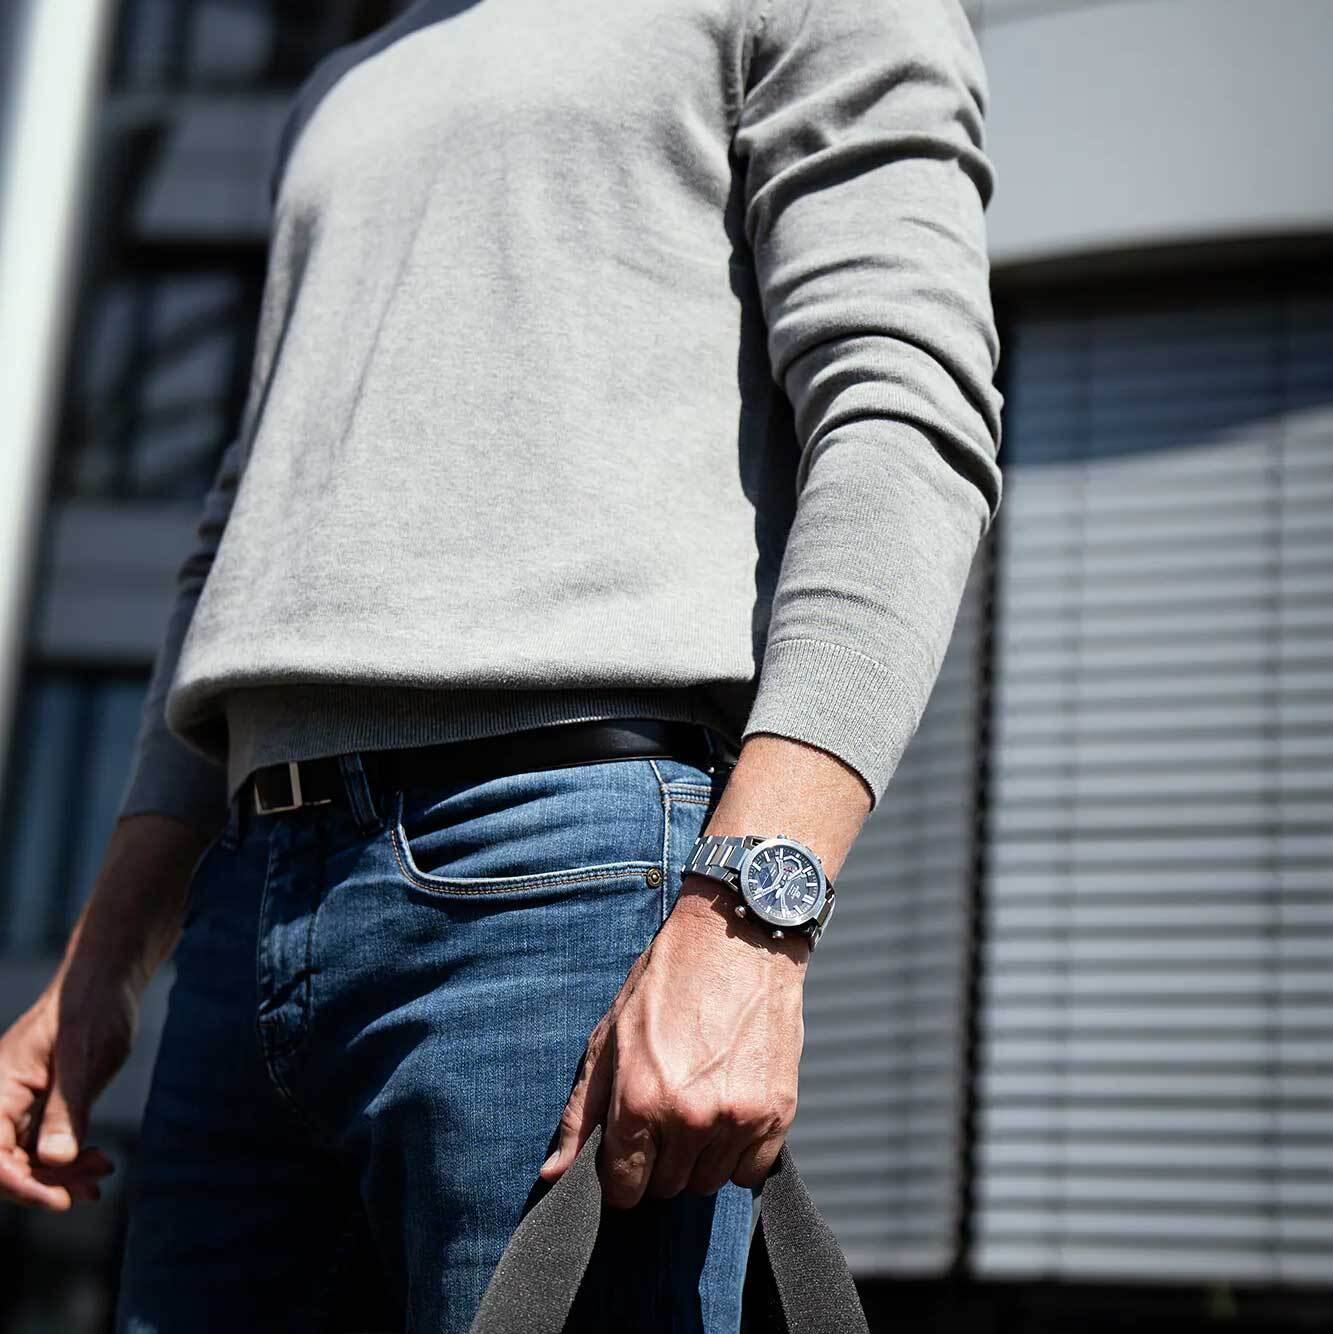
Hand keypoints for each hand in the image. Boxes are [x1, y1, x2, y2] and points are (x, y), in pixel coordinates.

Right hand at [0, 984, 127, 1208]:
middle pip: (7, 1164)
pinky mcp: (43, 1104)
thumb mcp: (83, 1056)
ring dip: (60, 1176)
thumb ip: (67, 1107)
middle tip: (91, 1190)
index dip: (21, 1185)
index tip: (59, 1202)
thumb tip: (54, 1160)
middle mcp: (1, 1100)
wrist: (107, 980)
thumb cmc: (92, 1007)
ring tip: (101, 1175)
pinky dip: (68, 1160)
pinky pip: (43, 1144)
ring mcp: (21, 1104)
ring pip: (27, 1159)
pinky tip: (98, 1162)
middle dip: (46, 1185)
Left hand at [539, 877, 806, 1207]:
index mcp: (639, 1099)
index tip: (628, 1150)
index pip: (624, 1188)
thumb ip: (581, 1113)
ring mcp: (737, 1118)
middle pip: (666, 1188)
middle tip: (664, 1110)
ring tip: (697, 1104)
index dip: (621, 1173)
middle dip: (658, 1160)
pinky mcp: (777, 1113)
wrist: (736, 941)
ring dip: (698, 1158)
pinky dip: (738, 1154)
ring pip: (707, 1183)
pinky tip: (728, 1110)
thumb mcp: (609, 1036)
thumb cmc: (667, 982)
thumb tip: (553, 1174)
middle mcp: (688, 1117)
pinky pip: (750, 1172)